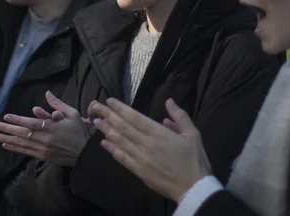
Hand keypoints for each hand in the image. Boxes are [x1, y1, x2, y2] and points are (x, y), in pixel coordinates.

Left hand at [0, 91, 90, 165]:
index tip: (6, 116)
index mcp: (51, 127)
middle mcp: (44, 139)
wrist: (84, 153)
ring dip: (6, 139)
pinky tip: (5, 144)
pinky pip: (25, 151)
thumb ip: (58, 104)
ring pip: (20, 143)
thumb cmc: (78, 131)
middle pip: (21, 134)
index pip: (30, 123)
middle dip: (5, 129)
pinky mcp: (42, 156)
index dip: (17, 120)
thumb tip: (47, 93)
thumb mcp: (72, 114)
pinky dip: (14, 148)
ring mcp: (42, 149)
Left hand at [89, 98, 210, 202]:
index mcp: (159, 133)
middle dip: (108, 115)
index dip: (120, 108)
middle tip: (95, 107)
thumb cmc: (195, 160)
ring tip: (96, 121)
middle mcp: (146, 144)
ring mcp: (140, 158)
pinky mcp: (139, 171)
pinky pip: (122, 158)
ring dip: (106, 130)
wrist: (193, 188)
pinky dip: (112, 150)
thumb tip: (168, 101)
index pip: (135, 117)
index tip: (109, 101)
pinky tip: (104, 143)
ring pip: (120, 141)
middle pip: (123, 127)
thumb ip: (180, 116)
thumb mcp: (193, 134)